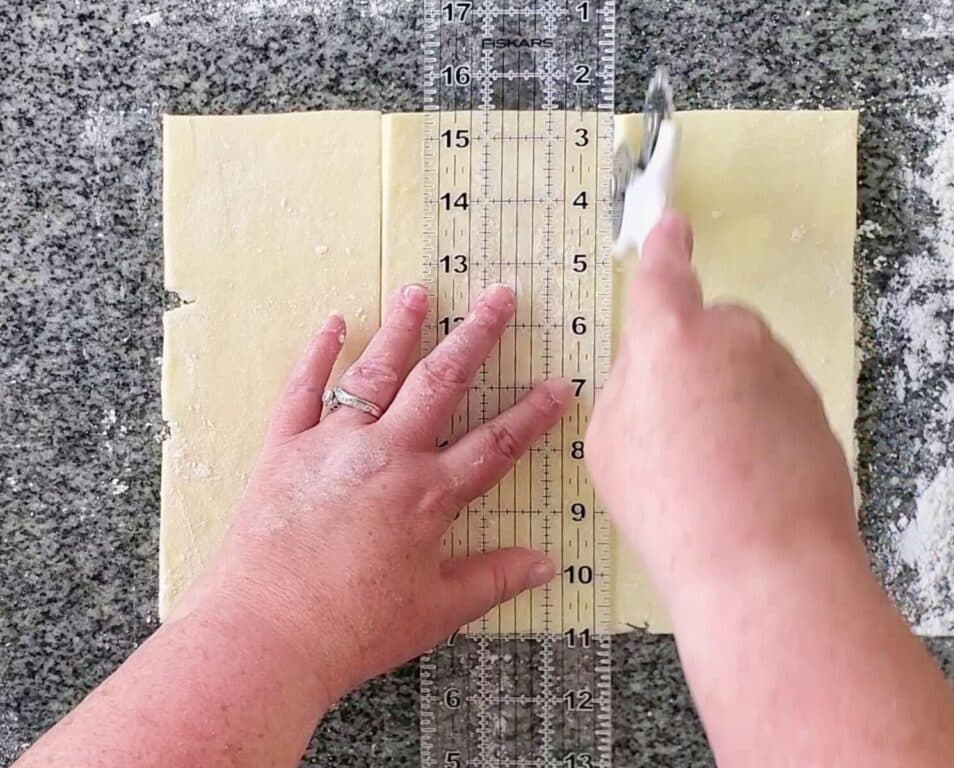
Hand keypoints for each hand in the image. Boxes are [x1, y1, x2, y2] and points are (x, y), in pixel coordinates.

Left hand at [172, 283, 567, 702]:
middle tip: (499, 295)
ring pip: (375, 374)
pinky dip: (317, 354)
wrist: (265, 636)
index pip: (495, 443)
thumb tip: (545, 565)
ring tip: (419, 291)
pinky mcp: (284, 451)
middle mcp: (385, 456)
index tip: (557, 384)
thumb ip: (494, 579)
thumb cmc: (352, 629)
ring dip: (401, 329)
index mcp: (427, 495)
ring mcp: (332, 447)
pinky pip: (301, 391)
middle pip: (441, 383)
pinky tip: (332, 323)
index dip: (532, 413)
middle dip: (475, 335)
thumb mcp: (436, 610)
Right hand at [587, 214, 857, 599]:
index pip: (663, 274)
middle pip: (705, 327)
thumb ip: (626, 387)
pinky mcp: (816, 404)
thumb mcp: (609, 443)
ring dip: (725, 393)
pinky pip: (772, 397)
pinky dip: (758, 422)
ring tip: (711, 466)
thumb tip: (650, 371)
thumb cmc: (668, 504)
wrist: (765, 563)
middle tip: (672, 427)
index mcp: (670, 338)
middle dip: (689, 358)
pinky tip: (747, 476)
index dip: (664, 248)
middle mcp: (733, 336)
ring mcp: (782, 369)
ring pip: (742, 364)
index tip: (672, 226)